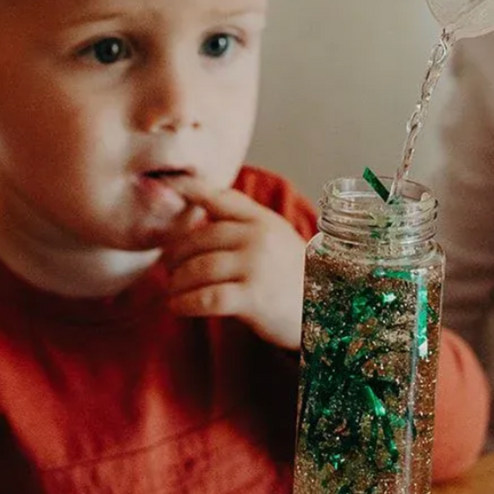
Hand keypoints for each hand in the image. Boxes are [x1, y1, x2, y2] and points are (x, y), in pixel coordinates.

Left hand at [162, 176, 307, 349]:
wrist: (326, 309)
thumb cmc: (292, 274)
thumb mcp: (276, 236)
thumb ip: (244, 222)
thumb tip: (199, 210)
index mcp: (263, 220)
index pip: (221, 198)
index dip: (191, 189)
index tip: (167, 183)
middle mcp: (259, 238)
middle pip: (199, 240)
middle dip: (175, 255)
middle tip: (167, 267)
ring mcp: (256, 267)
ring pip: (198, 269)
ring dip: (177, 282)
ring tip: (172, 290)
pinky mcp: (253, 298)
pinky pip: (206, 298)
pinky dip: (185, 303)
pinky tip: (178, 307)